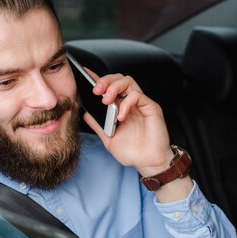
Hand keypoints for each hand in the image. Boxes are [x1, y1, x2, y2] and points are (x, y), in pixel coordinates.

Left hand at [82, 69, 191, 201]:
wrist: (147, 164)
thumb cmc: (132, 153)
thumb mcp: (109, 138)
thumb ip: (98, 125)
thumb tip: (85, 114)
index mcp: (120, 108)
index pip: (109, 87)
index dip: (98, 79)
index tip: (85, 74)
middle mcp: (130, 103)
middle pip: (119, 79)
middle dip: (105, 80)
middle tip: (96, 91)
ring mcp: (141, 104)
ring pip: (128, 81)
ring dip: (114, 87)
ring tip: (106, 101)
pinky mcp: (151, 107)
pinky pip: (137, 95)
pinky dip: (126, 103)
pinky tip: (121, 116)